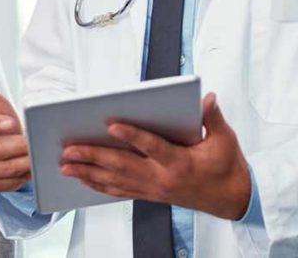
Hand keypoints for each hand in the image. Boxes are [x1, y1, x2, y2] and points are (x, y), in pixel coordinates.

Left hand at [60, 92, 251, 219]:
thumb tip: (207, 98)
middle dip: (93, 156)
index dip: (132, 135)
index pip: (152, 147)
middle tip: (69, 148)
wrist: (231, 199)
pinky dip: (99, 184)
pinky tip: (83, 179)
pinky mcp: (150, 195)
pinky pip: (120, 191)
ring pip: (115, 181)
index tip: (111, 124)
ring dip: (88, 172)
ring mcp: (154, 190)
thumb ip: (213, 117)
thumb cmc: (226, 167)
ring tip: (65, 164)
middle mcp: (162, 179)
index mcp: (180, 163)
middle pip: (122, 166)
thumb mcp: (225, 139)